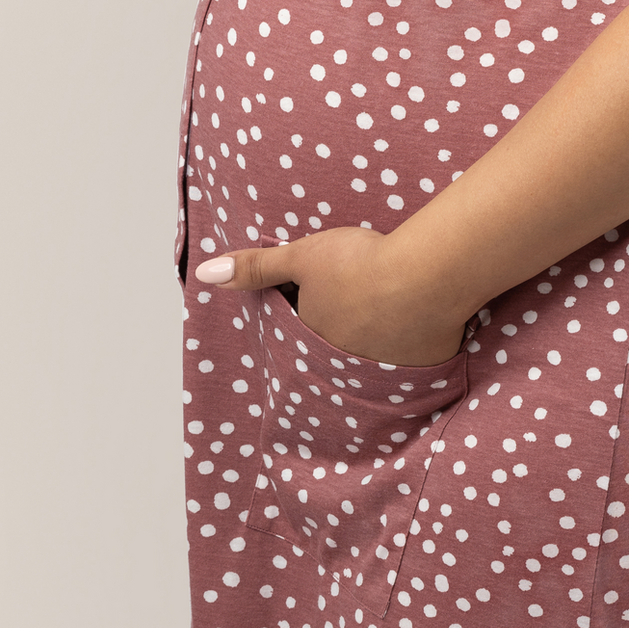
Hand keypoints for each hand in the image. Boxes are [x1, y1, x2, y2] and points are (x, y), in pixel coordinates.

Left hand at [193, 225, 466, 367]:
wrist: (424, 275)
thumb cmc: (360, 263)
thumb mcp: (303, 256)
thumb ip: (256, 267)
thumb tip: (204, 274)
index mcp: (313, 340)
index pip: (303, 335)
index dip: (312, 313)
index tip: (326, 300)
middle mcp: (343, 365)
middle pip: (336, 351)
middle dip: (341, 337)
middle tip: (355, 314)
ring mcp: (383, 372)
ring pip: (372, 361)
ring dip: (374, 345)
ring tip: (385, 322)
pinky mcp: (420, 369)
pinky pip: (410, 364)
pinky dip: (410, 351)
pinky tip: (416, 332)